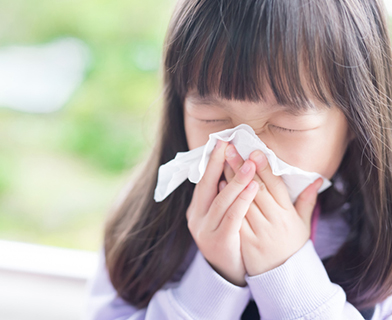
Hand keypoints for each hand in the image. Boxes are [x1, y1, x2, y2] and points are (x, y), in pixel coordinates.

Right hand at [186, 140, 258, 285]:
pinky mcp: (218, 241)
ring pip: (221, 200)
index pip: (204, 181)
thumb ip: (223, 195)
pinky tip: (253, 186)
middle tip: (228, 143)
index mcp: (197, 209)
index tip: (222, 141)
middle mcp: (196, 217)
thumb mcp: (221, 216)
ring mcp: (205, 230)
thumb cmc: (229, 238)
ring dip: (235, 180)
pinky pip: (232, 216)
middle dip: (217, 163)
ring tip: (249, 163)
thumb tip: (231, 169)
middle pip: (207, 186)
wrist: (227, 274)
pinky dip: (242, 200)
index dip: (212, 161)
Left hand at [223, 144, 322, 275]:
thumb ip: (307, 201)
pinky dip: (227, 200)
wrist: (283, 278)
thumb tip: (318, 179)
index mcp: (288, 214)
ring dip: (232, 179)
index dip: (264, 167)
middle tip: (231, 148)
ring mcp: (259, 231)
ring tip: (222, 161)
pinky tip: (218, 185)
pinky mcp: (245, 241)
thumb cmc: (292, 247)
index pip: (275, 185)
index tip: (254, 150)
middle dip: (243, 166)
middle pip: (256, 188)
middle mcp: (274, 220)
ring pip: (243, 200)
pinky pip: (235, 217)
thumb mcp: (303, 224)